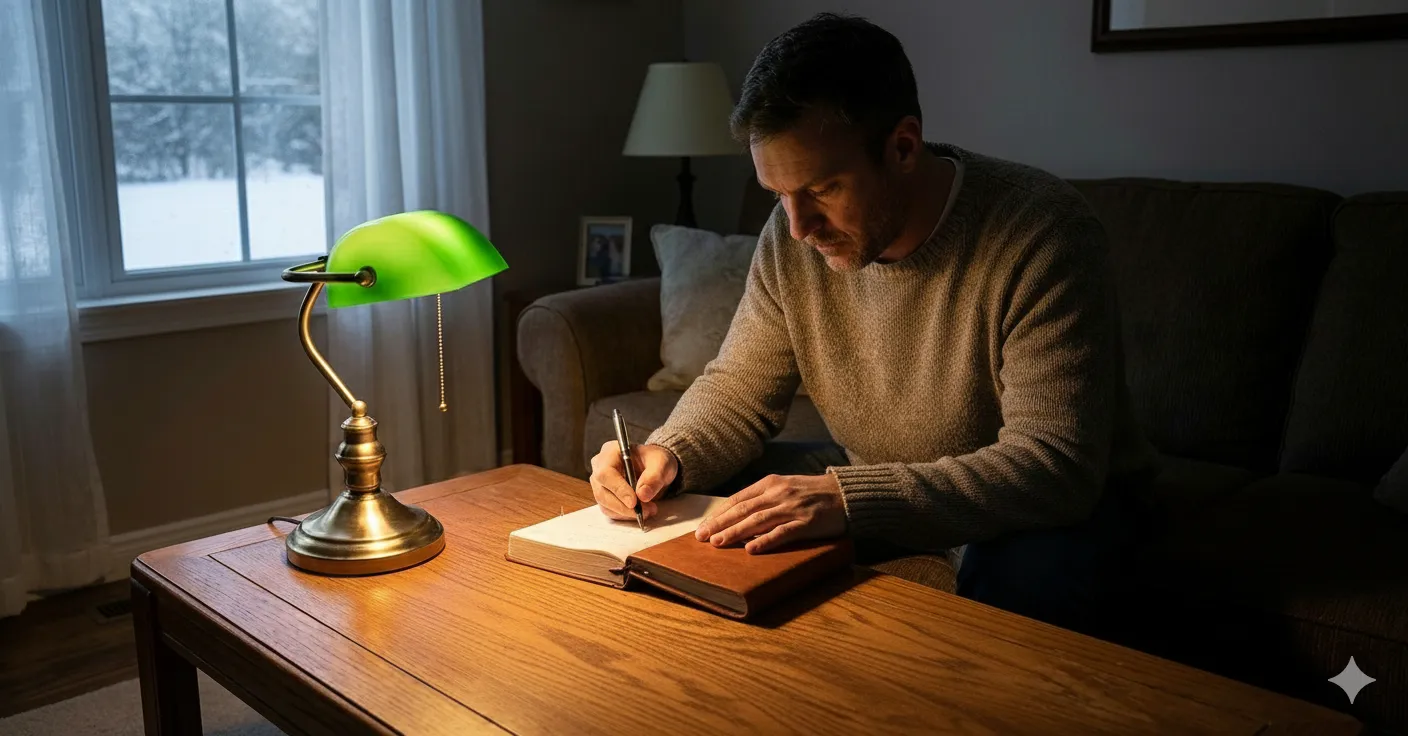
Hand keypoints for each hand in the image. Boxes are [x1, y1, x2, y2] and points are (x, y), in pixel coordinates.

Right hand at [589, 441, 678, 521]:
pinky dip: (625, 515)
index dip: (618, 489)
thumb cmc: (655, 460)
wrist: (655, 467)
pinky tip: (640, 512)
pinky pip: (610, 511)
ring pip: (605, 505)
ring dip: (626, 513)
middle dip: (624, 506)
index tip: (634, 502)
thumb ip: (654, 477)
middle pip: (602, 492)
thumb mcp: (662, 463)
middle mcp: (599, 467)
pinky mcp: (604, 496)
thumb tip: (642, 495)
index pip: (606, 473)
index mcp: (610, 452)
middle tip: (646, 511)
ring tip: (648, 511)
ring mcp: (600, 483)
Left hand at [694, 473, 846, 553]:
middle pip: (743, 510)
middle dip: (720, 524)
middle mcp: (778, 493)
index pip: (738, 500)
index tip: (703, 527)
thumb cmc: (811, 492)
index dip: (719, 514)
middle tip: (702, 537)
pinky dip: (765, 541)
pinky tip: (751, 549)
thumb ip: (762, 499)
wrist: (844, 493)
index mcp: (770, 483)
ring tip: (718, 543)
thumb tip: (736, 516)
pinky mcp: (806, 523)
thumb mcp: (784, 487)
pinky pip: (782, 533)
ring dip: (735, 532)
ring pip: (757, 521)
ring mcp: (792, 508)